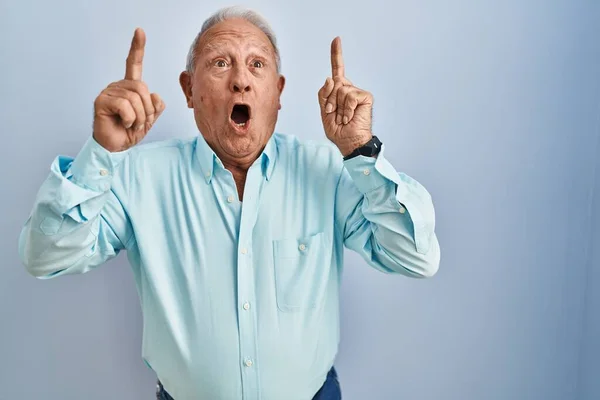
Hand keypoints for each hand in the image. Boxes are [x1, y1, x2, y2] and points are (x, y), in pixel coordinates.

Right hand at [93, 28, 164, 151]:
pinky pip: (125, 106)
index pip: (133, 64)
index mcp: (130, 87)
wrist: (116, 147)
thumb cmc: (130, 131)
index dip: (137, 48)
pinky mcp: (101, 101)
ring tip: (130, 124)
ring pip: (136, 99)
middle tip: (139, 122)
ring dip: (139, 117)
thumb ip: (156, 106)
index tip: (140, 31)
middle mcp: (118, 86)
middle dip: (147, 110)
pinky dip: (129, 119)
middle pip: (143, 88)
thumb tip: (155, 95)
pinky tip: (123, 124)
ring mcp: (109, 92)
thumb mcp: (150, 118)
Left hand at [318, 37, 372, 156]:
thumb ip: (324, 94)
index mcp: (338, 90)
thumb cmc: (338, 129)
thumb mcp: (324, 111)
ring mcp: (358, 92)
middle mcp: (349, 88)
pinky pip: (350, 96)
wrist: (349, 142)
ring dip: (338, 108)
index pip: (337, 69)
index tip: (336, 39)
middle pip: (333, 83)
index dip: (336, 54)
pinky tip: (350, 117)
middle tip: (335, 115)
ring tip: (343, 118)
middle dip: (330, 101)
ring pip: (340, 90)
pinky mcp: (365, 96)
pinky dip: (347, 109)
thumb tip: (330, 78)